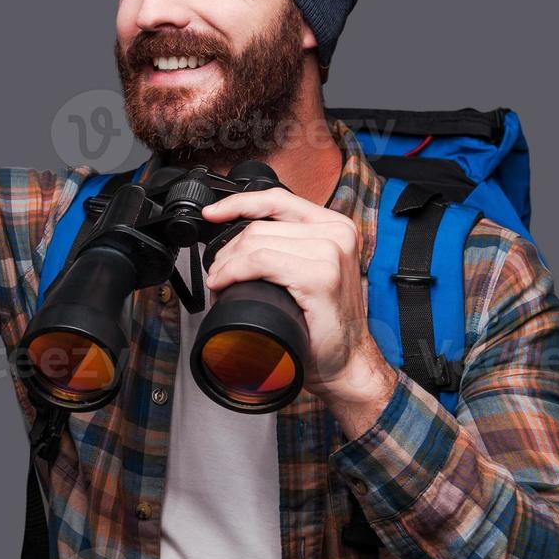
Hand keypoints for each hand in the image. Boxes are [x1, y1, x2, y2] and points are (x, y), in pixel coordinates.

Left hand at [199, 187, 395, 412]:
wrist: (345, 360)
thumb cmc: (321, 321)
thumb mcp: (307, 270)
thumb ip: (287, 246)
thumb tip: (238, 239)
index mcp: (334, 225)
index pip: (276, 198)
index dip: (238, 203)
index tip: (212, 214)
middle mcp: (337, 233)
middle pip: (259, 225)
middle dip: (227, 249)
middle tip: (217, 273)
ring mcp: (331, 253)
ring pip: (256, 242)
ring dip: (226, 263)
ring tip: (219, 281)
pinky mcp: (321, 276)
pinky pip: (261, 262)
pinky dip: (234, 271)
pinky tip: (224, 283)